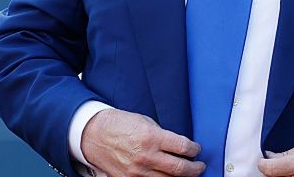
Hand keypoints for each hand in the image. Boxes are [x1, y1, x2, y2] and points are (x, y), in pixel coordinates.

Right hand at [81, 108, 204, 176]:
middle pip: (180, 169)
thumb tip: (179, 147)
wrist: (94, 134)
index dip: (195, 150)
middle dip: (195, 168)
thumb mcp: (145, 122)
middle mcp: (146, 156)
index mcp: (151, 137)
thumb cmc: (119, 124)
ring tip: (187, 174)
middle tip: (199, 166)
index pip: (184, 148)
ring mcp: (136, 172)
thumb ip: (163, 136)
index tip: (196, 149)